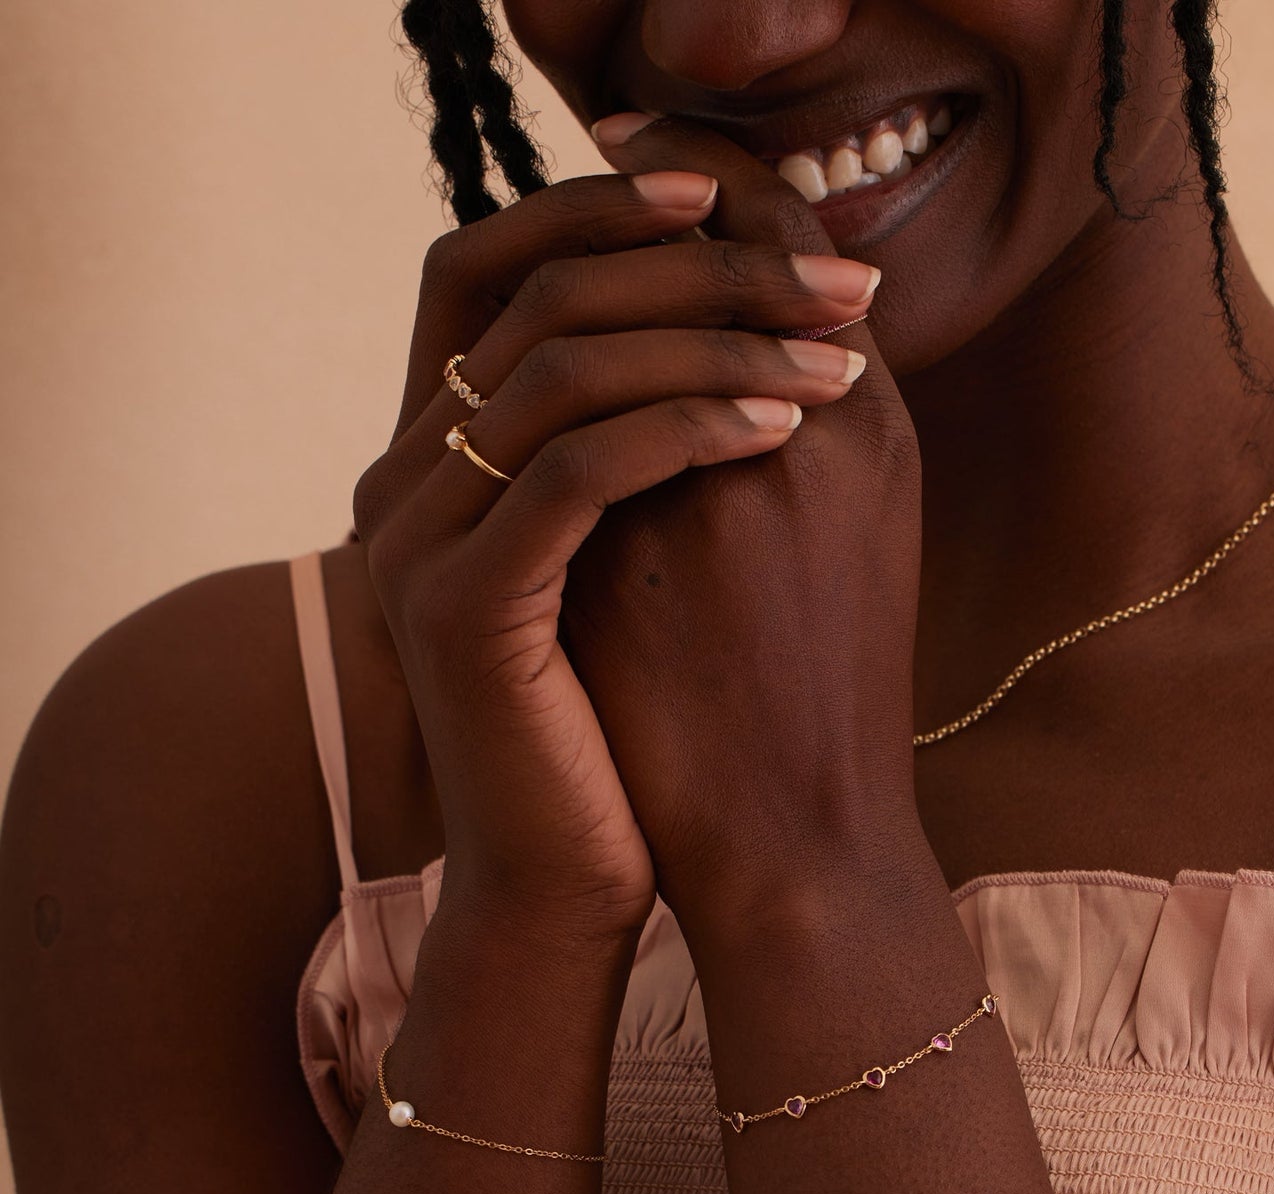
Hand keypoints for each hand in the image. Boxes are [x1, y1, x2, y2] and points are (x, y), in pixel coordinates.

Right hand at [352, 170, 879, 934]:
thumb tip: (747, 320)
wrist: (569, 880)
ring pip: (561, 372)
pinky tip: (779, 426)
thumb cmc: (624, 731)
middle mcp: (401, 480)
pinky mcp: (460, 612)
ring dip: (715, 344)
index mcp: (436, 456)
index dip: (600, 209)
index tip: (733, 198)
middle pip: (536, 295)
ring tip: (836, 358)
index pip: (493, 266)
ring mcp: (415, 544)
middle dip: (700, 268)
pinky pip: (574, 471)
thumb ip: (640, 442)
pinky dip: (684, 430)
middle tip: (836, 284)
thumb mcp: (631, 560)